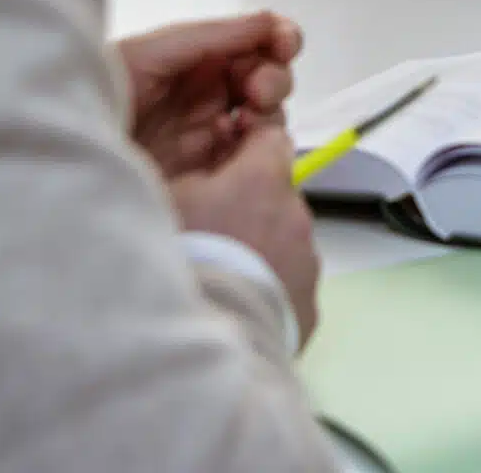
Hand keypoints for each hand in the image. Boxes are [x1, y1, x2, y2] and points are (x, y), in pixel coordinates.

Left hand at [117, 12, 301, 179]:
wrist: (71, 149)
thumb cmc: (102, 92)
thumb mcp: (153, 52)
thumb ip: (214, 36)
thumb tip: (270, 21)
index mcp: (194, 59)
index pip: (252, 43)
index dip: (276, 37)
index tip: (287, 43)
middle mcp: (205, 93)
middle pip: (265, 76)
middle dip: (273, 75)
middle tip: (258, 88)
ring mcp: (207, 132)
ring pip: (264, 113)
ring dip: (268, 107)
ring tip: (248, 112)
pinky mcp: (207, 171)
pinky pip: (251, 152)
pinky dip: (258, 142)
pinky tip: (242, 137)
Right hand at [172, 125, 319, 346]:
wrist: (205, 340)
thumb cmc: (185, 259)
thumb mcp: (172, 200)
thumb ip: (198, 178)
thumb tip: (210, 175)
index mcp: (264, 179)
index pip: (271, 140)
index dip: (251, 151)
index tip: (231, 166)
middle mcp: (295, 214)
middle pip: (278, 197)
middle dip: (254, 208)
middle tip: (218, 234)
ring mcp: (307, 261)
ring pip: (286, 243)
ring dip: (264, 250)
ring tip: (226, 278)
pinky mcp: (309, 306)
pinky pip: (290, 287)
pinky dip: (271, 291)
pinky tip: (240, 307)